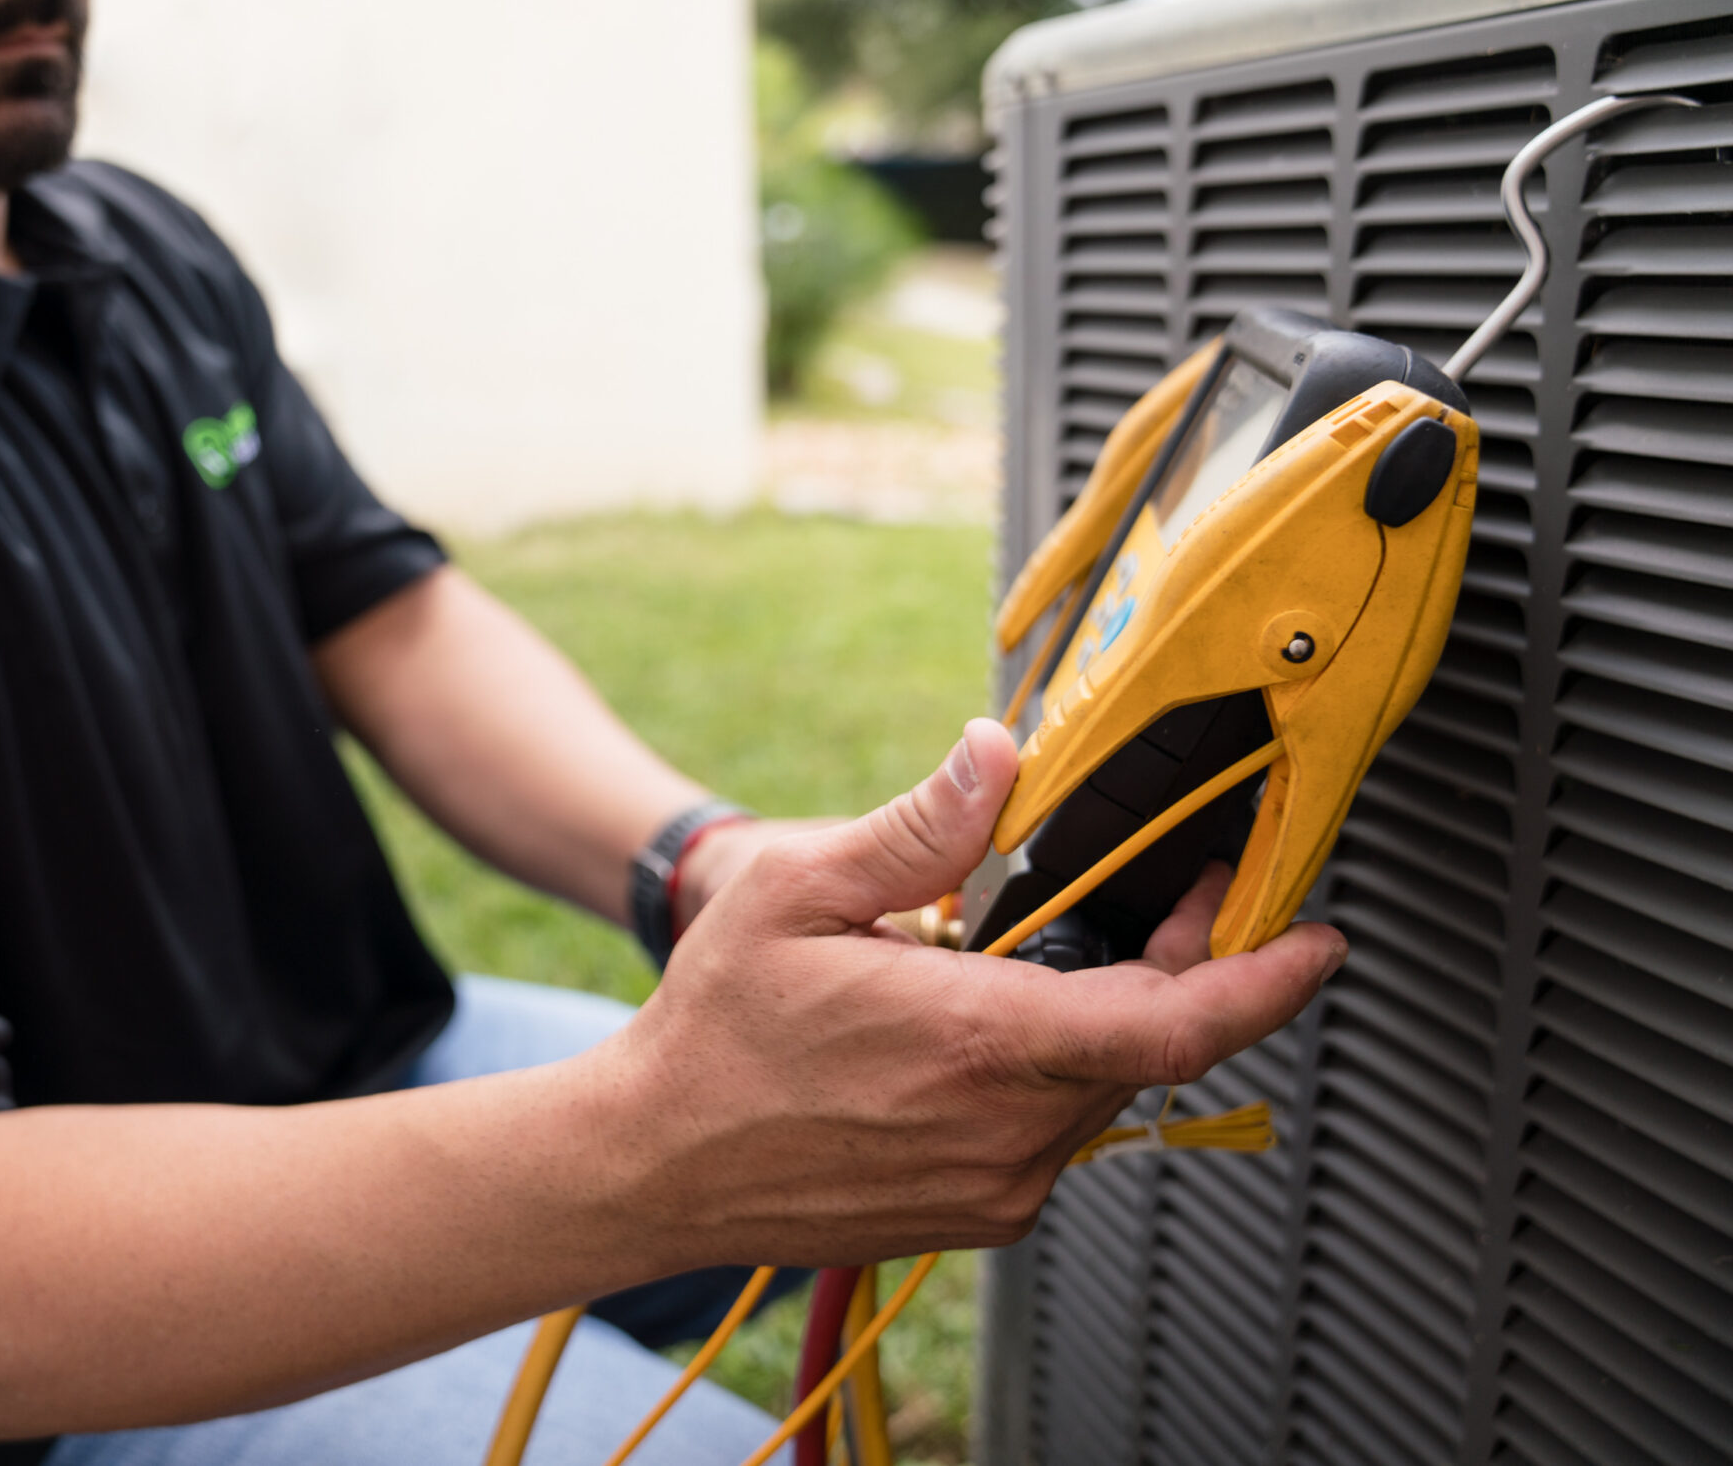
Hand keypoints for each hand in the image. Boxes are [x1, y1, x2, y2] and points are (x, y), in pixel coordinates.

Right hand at [601, 718, 1342, 1267]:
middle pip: (1152, 1045)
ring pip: (1103, 1091)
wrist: (652, 1163)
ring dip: (1108, 1020)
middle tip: (1176, 897)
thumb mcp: (794, 893)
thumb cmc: (714, 1032)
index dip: (1268, 980)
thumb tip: (994, 757)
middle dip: (1180, 968)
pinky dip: (1052, 1070)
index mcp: (977, 1043)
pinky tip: (988, 1026)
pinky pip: (1053, 1131)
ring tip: (1052, 954)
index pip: (1178, 1024)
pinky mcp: (977, 1214)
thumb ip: (914, 828)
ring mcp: (995, 1186)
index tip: (1320, 941)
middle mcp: (1005, 1131)